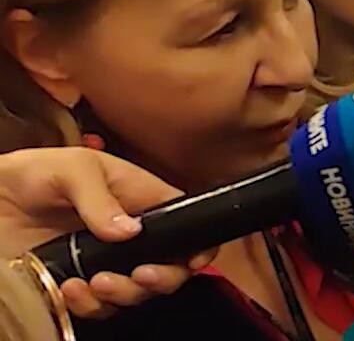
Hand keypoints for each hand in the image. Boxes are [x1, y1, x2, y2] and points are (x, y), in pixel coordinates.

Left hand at [0, 147, 215, 318]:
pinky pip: (98, 305)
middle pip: (170, 266)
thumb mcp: (73, 168)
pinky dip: (89, 305)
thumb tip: (130, 231)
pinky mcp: (77, 282)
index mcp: (140, 198)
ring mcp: (104, 260)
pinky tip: (69, 288)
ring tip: (95, 283)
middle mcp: (130, 234)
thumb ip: (100, 197)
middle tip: (140, 277)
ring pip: (136, 292)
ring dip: (123, 295)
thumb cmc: (34, 172)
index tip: (191, 260)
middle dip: (161, 279)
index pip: (186, 222)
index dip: (198, 244)